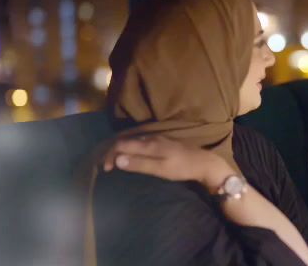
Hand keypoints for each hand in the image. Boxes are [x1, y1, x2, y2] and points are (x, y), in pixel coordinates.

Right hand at [102, 136, 236, 190]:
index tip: (105, 169)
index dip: (109, 155)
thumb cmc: (182, 168)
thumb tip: (117, 159)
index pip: (121, 145)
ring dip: (120, 150)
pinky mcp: (162, 142)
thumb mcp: (161, 169)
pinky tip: (130, 156)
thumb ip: (139, 164)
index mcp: (149, 144)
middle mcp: (151, 138)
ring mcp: (157, 138)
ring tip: (112, 161)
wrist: (204, 163)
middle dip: (111, 151)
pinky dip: (129, 149)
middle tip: (103, 165)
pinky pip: (139, 142)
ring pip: (132, 141)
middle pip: (125, 141)